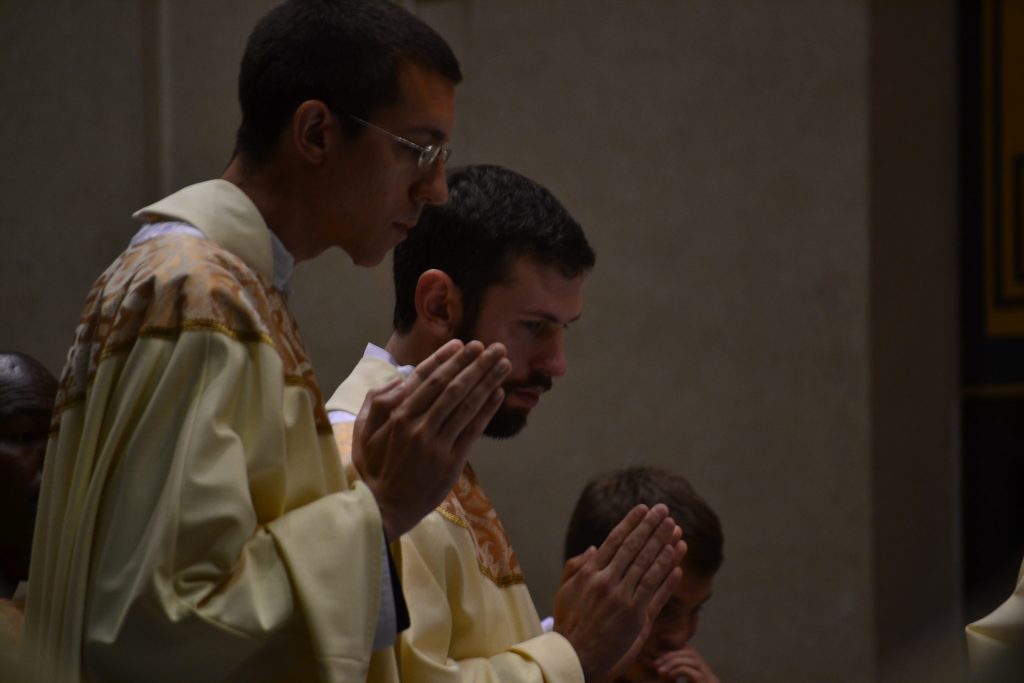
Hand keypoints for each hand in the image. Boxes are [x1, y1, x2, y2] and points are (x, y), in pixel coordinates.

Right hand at [351, 339, 509, 538]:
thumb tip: (400, 379)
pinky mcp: (451, 461)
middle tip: (491, 347)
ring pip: (465, 404)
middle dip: (473, 363)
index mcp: (396, 414)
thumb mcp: (363, 432)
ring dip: (486, 380)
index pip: (425, 378)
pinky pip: (472, 429)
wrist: (383, 508)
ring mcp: (436, 443)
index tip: (462, 344)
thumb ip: (377, 402)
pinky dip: (486, 409)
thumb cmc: (373, 468)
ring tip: (503, 363)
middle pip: (450, 386)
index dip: (446, 359)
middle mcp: (418, 424)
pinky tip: (499, 393)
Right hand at [553, 504, 686, 681]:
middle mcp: (608, 582)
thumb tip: (594, 547)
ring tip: (676, 531)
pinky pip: (656, 593)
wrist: (573, 657)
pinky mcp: (636, 618)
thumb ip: (576, 565)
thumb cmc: (568, 623)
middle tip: (665, 511)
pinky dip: (668, 577)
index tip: (644, 509)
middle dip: (652, 527)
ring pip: (649, 567)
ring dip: (664, 547)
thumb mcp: (564, 590)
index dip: (632, 523)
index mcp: (591, 572)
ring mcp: (624, 600)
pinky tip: (677, 563)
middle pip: (636, 548)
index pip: (616, 540)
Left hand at [654, 644, 719, 682]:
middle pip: (692, 652)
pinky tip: (669, 676)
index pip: (690, 650)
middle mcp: (709, 676)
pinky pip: (691, 671)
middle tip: (657, 663)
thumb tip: (658, 664)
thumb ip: (669, 676)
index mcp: (702, 675)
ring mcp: (709, 680)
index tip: (658, 655)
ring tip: (661, 670)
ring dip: (673, 662)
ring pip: (692, 659)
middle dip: (672, 655)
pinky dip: (678, 670)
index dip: (675, 648)